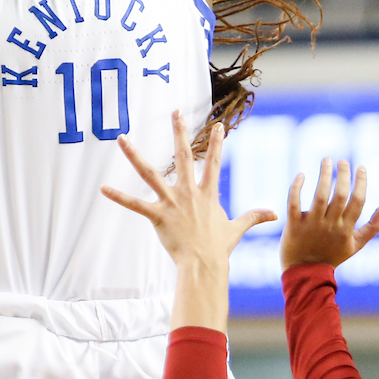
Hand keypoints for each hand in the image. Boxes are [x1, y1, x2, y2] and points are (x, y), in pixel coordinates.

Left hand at [102, 113, 275, 270]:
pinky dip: (118, 197)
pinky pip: (135, 204)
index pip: (214, 162)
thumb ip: (253, 217)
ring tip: (121, 138)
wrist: (204, 266)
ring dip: (134, 155)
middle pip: (183, 156)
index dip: (216, 143)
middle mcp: (189, 192)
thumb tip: (275, 214)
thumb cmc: (219, 249)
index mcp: (207, 193)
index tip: (218, 125)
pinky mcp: (157, 216)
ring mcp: (172, 202)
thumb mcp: (237, 229)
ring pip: (150, 173)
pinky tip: (103, 188)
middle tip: (176, 111)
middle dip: (180, 132)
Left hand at [280, 158, 378, 270]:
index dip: (361, 182)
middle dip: (343, 175)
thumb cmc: (332, 256)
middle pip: (340, 196)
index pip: (358, 202)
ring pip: (320, 196)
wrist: (305, 273)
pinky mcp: (294, 224)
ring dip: (324, 176)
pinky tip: (302, 174)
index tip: (360, 167)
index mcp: (346, 229)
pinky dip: (297, 187)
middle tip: (342, 161)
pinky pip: (294, 203)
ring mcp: (311, 224)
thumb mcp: (356, 244)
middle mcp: (330, 225)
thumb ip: (373, 226)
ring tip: (326, 160)